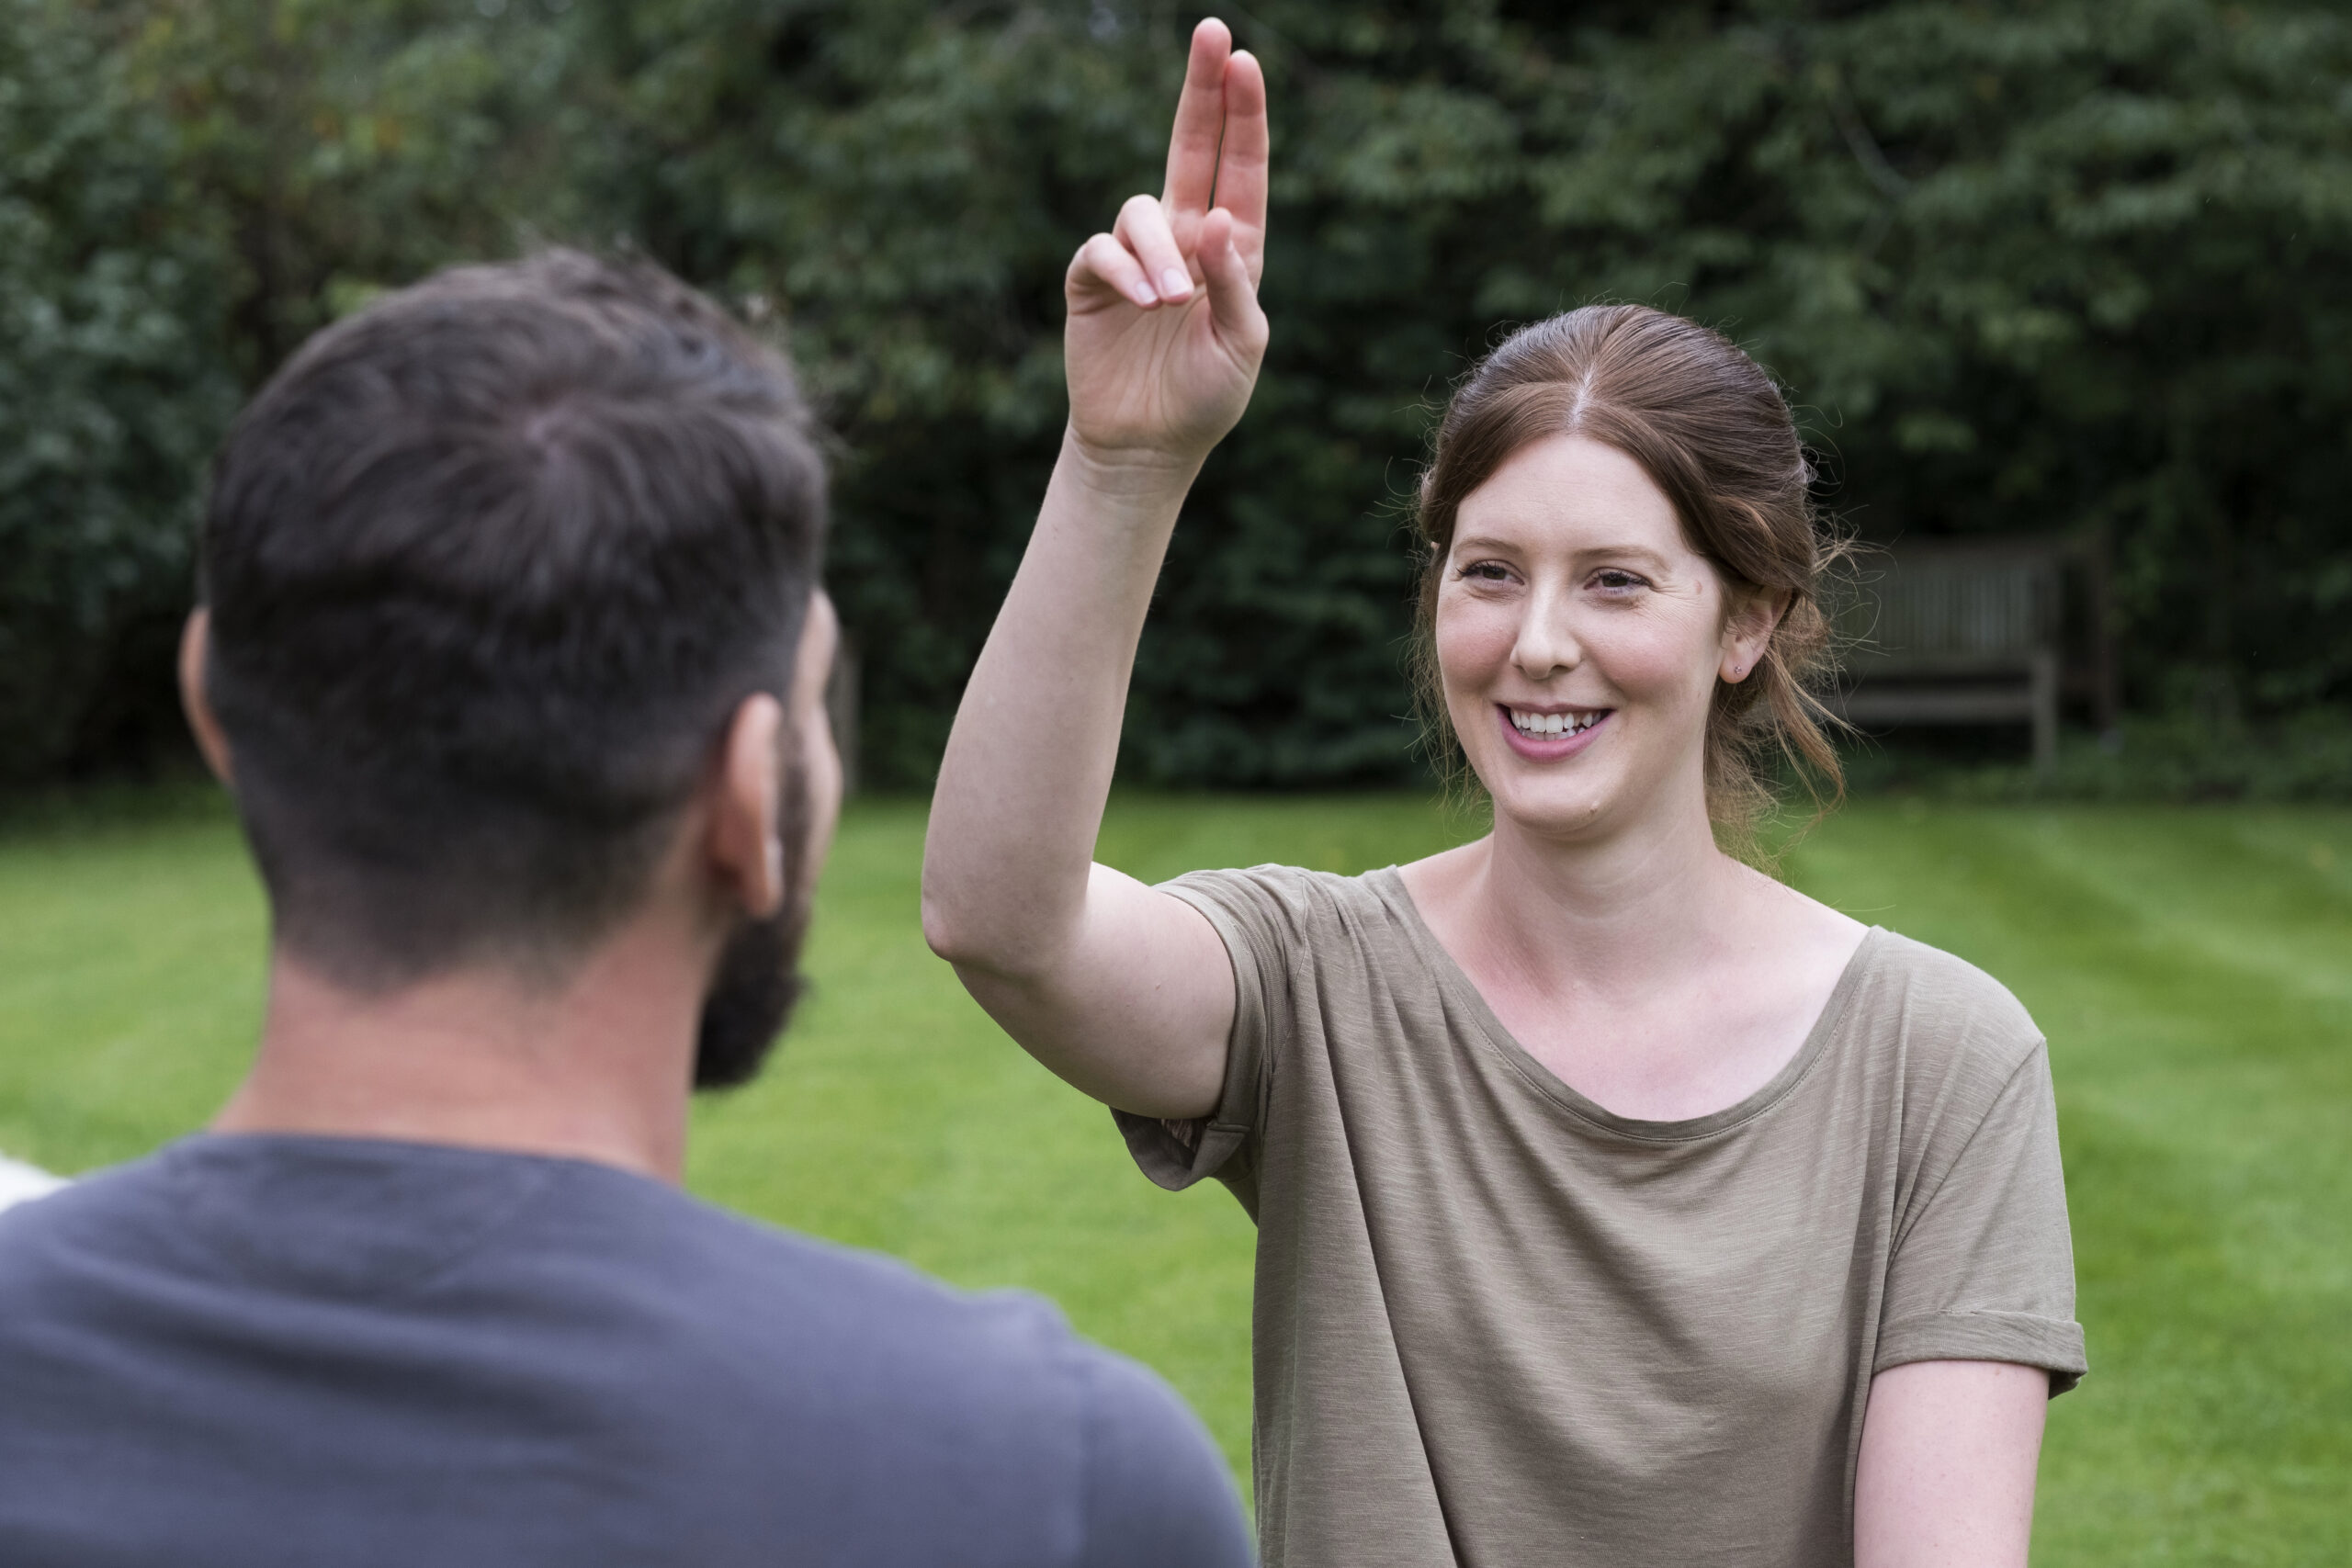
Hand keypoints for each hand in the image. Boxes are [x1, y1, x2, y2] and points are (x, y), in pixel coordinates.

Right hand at [1064, 18, 1268, 467]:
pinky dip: (1125, 270)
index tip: (1243, 60)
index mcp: (1233, 248)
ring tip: (1173, 302)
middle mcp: (1185, 239)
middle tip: (1213, 32)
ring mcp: (1137, 256)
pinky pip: (1103, 250)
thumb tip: (1216, 216)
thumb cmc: (1205, 397)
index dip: (1243, 114)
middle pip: (1192, 146)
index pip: (1241, 167)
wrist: (1147, 445)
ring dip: (1161, 250)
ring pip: (1142, 210)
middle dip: (1202, 90)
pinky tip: (1145, 302)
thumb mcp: (1241, 343)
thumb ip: (1233, 281)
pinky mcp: (1092, 280)